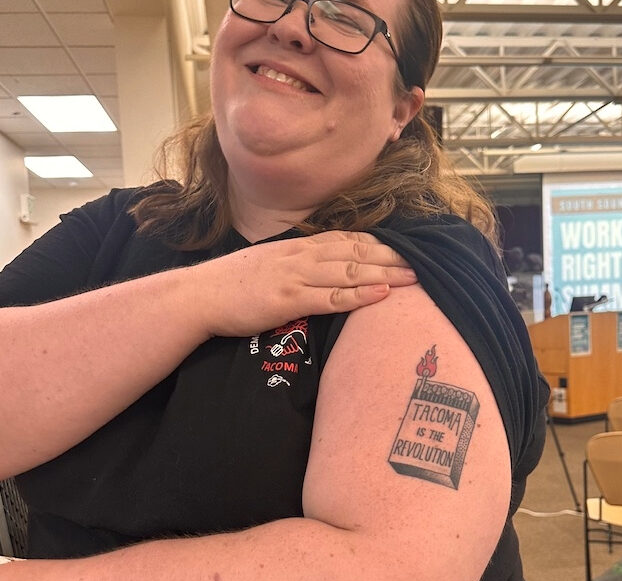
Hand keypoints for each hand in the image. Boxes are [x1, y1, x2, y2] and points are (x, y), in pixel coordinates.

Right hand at [190, 230, 417, 337]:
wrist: (200, 295)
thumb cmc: (231, 283)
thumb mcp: (267, 263)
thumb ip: (294, 262)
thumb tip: (318, 267)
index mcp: (297, 247)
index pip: (345, 239)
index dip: (377, 243)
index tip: (401, 247)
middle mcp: (302, 256)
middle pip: (356, 252)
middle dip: (391, 257)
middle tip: (421, 261)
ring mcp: (297, 277)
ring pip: (350, 271)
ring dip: (385, 273)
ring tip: (413, 277)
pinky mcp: (290, 300)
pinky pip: (333, 297)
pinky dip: (360, 295)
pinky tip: (382, 294)